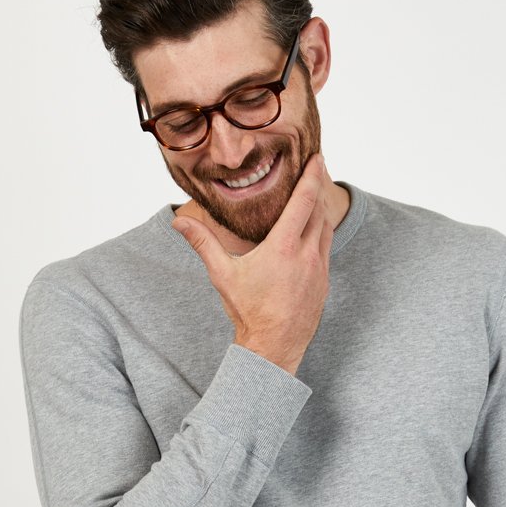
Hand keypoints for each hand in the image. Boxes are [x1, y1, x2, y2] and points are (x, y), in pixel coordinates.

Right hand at [171, 152, 332, 374]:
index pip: (304, 201)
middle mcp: (307, 255)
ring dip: (322, 211)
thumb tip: (178, 221)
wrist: (274, 348)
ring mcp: (320, 270)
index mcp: (284, 248)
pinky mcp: (325, 284)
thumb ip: (203, 243)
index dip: (313, 176)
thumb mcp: (223, 275)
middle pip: (320, 211)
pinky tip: (313, 232)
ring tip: (317, 196)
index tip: (319, 158)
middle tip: (318, 168)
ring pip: (327, 230)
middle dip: (320, 188)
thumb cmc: (248, 311)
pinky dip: (322, 235)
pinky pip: (327, 250)